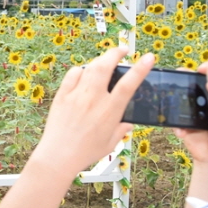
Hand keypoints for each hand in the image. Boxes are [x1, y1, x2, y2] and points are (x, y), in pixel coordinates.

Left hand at [30, 48, 154, 174]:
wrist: (58, 156)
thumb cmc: (85, 152)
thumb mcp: (110, 143)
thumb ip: (121, 129)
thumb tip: (128, 123)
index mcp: (110, 111)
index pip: (129, 84)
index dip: (140, 68)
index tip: (149, 57)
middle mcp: (93, 99)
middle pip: (105, 66)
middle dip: (116, 53)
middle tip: (123, 50)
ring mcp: (76, 95)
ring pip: (90, 68)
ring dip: (100, 60)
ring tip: (106, 60)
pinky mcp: (62, 96)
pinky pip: (72, 75)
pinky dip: (80, 70)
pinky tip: (84, 73)